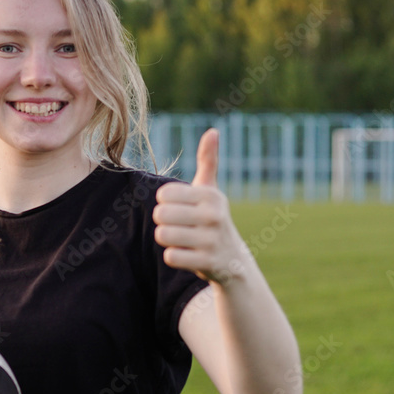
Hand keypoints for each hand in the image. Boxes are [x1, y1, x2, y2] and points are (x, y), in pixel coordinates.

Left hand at [153, 128, 247, 285]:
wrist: (233, 260)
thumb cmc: (212, 218)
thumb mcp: (211, 190)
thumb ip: (208, 161)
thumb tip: (212, 131)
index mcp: (211, 195)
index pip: (164, 195)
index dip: (165, 203)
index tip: (180, 209)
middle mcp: (214, 216)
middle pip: (160, 215)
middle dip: (164, 223)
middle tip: (179, 226)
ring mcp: (212, 240)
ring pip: (163, 236)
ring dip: (167, 240)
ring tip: (183, 240)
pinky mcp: (208, 263)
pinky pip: (171, 257)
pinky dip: (174, 257)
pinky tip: (188, 255)